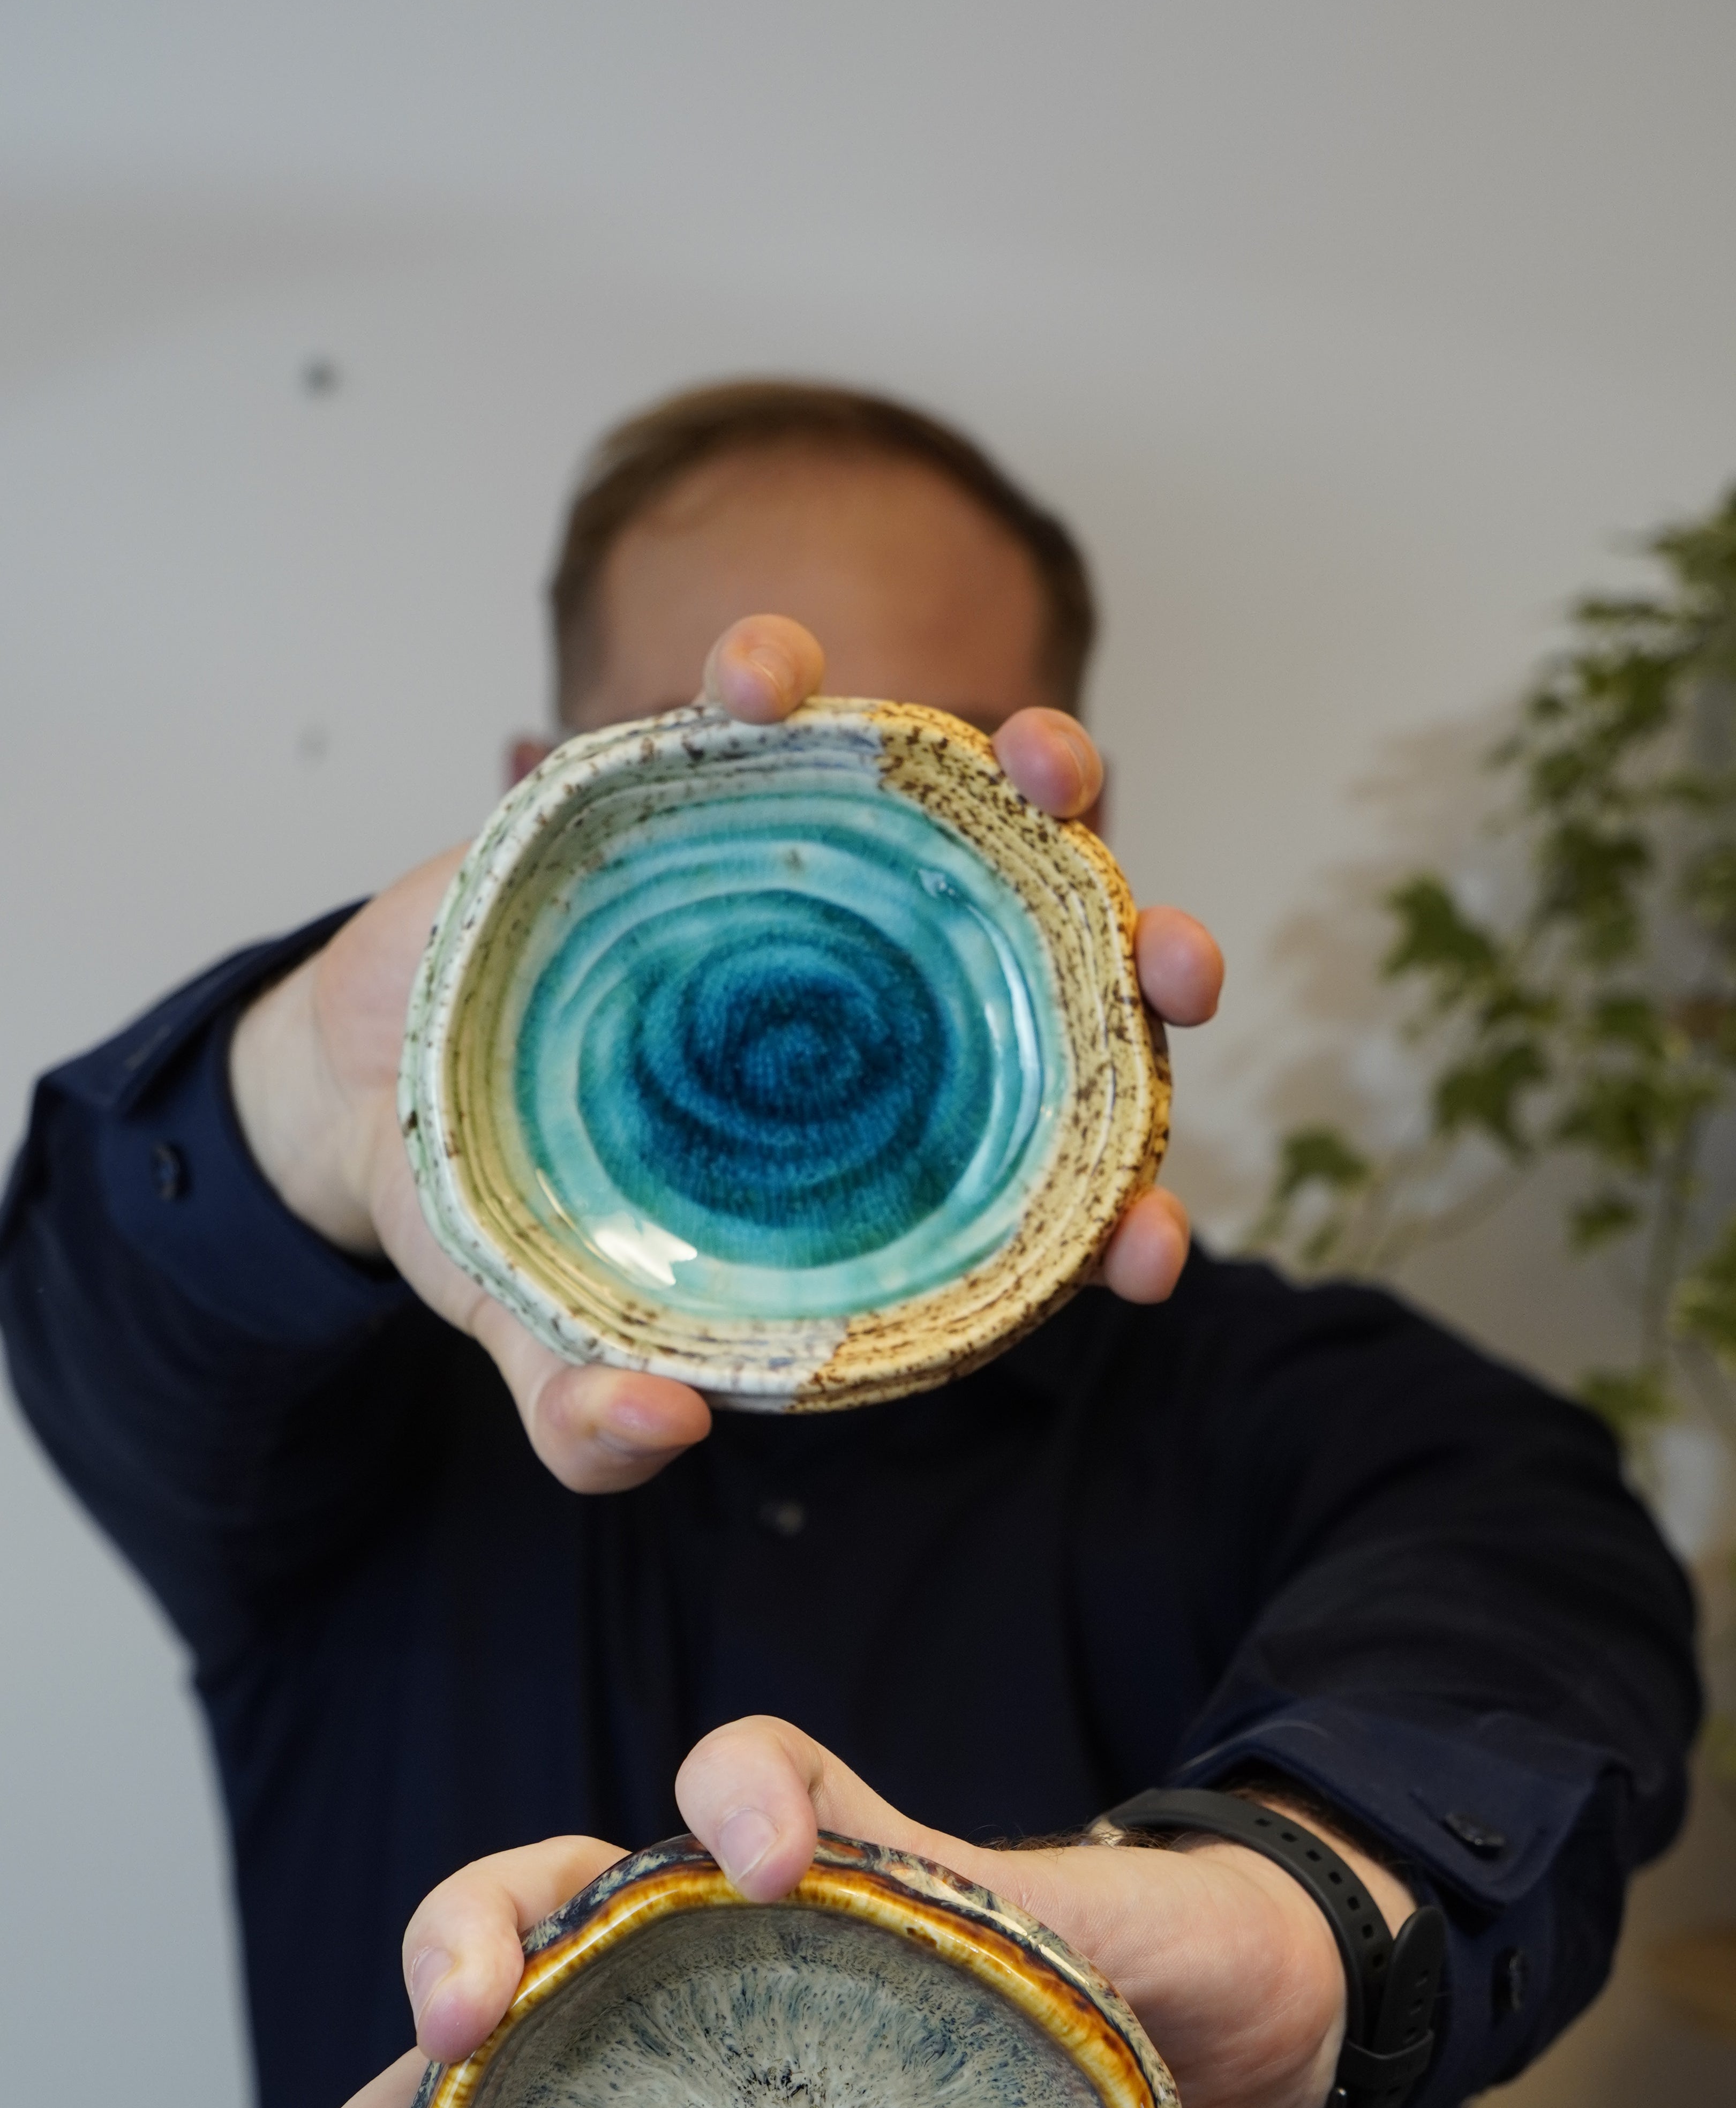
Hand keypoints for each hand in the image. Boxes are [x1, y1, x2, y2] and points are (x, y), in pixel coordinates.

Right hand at [233, 615, 1222, 1497]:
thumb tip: (659, 1429)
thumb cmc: (500, 1219)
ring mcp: (806, 893)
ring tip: (1045, 767)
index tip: (1147, 1255)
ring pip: (966, 819)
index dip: (1122, 1222)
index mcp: (888, 1161)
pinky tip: (766, 681)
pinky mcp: (699, 792)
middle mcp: (885, 1017)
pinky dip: (776, 678)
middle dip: (1145, 967)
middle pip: (1068, 984)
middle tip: (1173, 971)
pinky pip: (766, 716)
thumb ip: (588, 1413)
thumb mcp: (538, 1329)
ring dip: (1033, 779)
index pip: (1050, 1194)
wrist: (365, 1091)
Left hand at [292, 1719, 1405, 2107]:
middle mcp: (677, 2066)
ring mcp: (758, 1943)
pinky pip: (759, 1767)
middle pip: (443, 2088)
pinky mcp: (866, 1837)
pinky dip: (738, 1794)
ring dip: (468, 1938)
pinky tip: (769, 1864)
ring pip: (548, 1892)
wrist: (1256, 2046)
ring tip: (472, 2019)